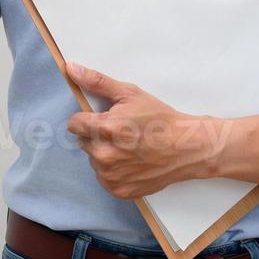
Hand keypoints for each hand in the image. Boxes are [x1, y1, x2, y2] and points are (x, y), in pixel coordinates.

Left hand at [64, 62, 228, 199]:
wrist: (186, 147)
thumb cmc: (160, 119)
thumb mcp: (129, 94)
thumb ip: (97, 82)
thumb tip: (71, 68)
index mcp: (104, 129)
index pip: (74, 124)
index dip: (87, 119)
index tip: (103, 119)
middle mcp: (104, 155)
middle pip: (84, 142)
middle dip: (97, 136)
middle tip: (122, 133)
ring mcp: (110, 176)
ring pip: (94, 161)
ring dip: (105, 154)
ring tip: (129, 147)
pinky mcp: (118, 190)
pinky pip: (104, 178)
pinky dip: (114, 171)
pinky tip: (131, 162)